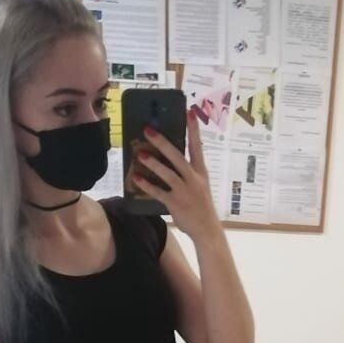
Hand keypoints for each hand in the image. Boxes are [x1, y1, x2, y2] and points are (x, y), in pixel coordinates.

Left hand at [133, 110, 220, 242]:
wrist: (207, 230)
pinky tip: (136, 178)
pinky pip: (158, 192)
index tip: (189, 112)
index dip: (194, 130)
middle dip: (162, 142)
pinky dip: (146, 185)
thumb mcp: (200, 186)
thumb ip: (188, 173)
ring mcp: (184, 191)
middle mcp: (193, 179)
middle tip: (149, 130)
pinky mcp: (175, 203)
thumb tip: (170, 159)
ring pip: (167, 173)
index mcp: (201, 172)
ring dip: (152, 162)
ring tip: (140, 153)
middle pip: (177, 156)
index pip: (198, 147)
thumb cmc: (202, 207)